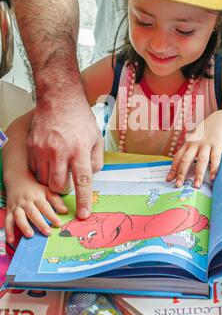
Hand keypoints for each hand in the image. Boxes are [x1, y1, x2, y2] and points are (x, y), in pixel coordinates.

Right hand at [5, 170, 68, 241]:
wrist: (17, 179)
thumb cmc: (35, 188)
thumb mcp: (47, 191)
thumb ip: (56, 201)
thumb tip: (65, 211)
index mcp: (37, 196)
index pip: (45, 207)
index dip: (52, 215)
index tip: (58, 224)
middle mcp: (27, 202)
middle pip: (33, 213)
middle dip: (40, 223)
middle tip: (48, 233)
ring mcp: (17, 207)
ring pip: (20, 217)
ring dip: (24, 226)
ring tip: (30, 235)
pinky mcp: (9, 211)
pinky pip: (8, 222)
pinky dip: (9, 231)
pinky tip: (11, 240)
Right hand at [27, 93, 103, 219]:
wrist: (59, 99)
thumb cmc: (79, 118)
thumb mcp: (96, 137)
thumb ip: (96, 159)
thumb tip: (91, 175)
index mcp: (80, 150)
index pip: (82, 181)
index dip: (83, 200)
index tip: (83, 214)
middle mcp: (61, 152)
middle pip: (59, 185)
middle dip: (64, 189)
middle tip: (68, 180)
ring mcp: (44, 150)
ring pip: (45, 179)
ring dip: (53, 179)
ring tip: (59, 164)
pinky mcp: (33, 147)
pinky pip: (36, 169)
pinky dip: (42, 169)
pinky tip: (49, 158)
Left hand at [167, 110, 221, 187]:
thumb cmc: (207, 132)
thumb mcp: (196, 138)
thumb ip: (190, 149)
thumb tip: (184, 165)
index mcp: (188, 143)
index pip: (178, 157)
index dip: (173, 169)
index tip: (168, 179)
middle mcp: (195, 143)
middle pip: (186, 160)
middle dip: (182, 173)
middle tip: (178, 185)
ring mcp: (207, 143)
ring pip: (201, 160)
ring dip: (198, 174)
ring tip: (196, 186)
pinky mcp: (218, 144)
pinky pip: (216, 157)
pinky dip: (214, 168)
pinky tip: (212, 177)